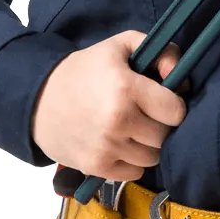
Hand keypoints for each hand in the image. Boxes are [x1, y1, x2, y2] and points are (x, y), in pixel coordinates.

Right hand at [31, 30, 189, 181]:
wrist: (39, 98)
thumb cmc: (86, 69)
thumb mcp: (121, 45)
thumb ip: (160, 50)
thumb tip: (180, 72)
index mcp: (126, 88)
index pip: (175, 111)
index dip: (173, 104)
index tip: (162, 100)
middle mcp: (118, 121)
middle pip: (165, 135)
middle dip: (160, 124)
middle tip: (146, 114)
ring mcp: (107, 147)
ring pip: (152, 157)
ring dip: (148, 144)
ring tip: (133, 129)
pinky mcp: (96, 167)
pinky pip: (135, 173)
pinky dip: (133, 161)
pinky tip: (121, 144)